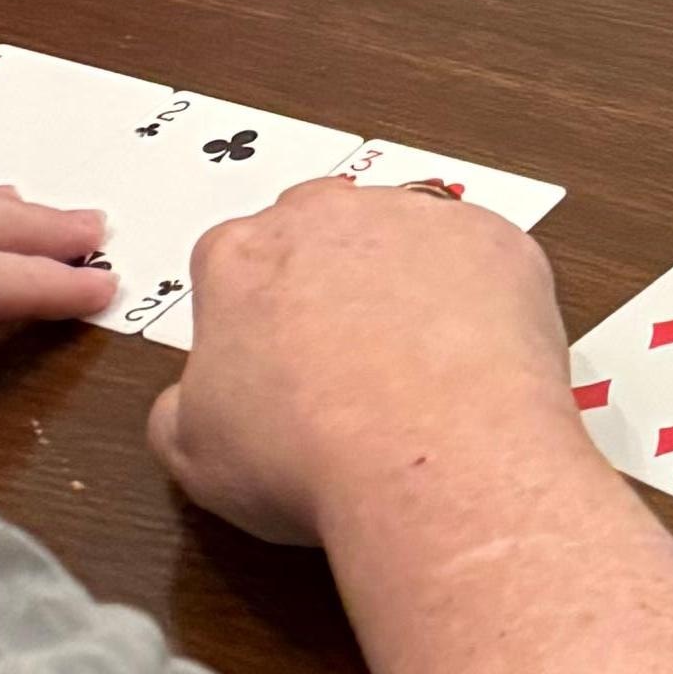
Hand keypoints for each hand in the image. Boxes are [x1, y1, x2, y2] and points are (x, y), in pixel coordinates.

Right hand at [149, 166, 577, 546]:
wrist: (431, 457)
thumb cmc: (311, 456)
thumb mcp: (195, 457)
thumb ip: (178, 410)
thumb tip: (187, 404)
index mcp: (240, 256)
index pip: (231, 261)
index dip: (250, 315)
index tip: (270, 359)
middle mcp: (326, 216)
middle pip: (317, 230)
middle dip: (324, 281)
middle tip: (342, 359)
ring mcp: (416, 218)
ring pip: (403, 236)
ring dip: (404, 282)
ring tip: (416, 366)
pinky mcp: (494, 239)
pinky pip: (481, 258)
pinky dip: (479, 298)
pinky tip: (475, 358)